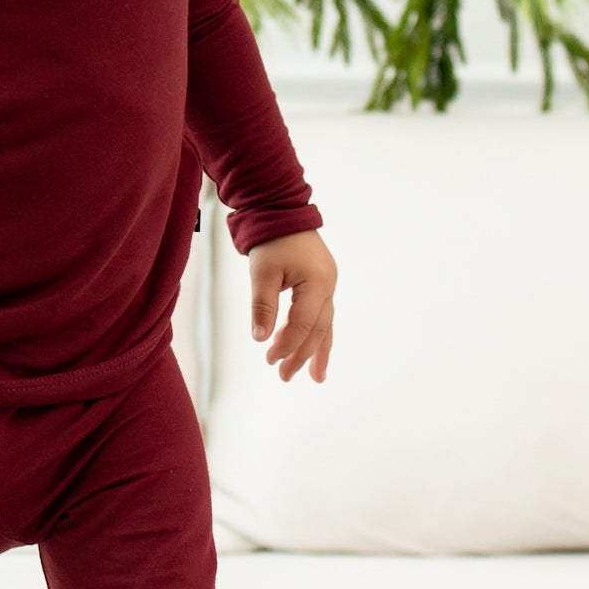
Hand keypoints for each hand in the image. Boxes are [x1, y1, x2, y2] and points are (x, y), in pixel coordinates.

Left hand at [248, 229, 335, 382]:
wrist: (282, 211)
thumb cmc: (271, 240)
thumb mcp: (262, 273)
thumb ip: (263, 306)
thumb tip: (260, 339)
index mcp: (317, 282)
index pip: (303, 324)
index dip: (287, 345)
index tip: (269, 360)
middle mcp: (328, 285)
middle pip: (318, 329)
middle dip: (303, 355)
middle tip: (285, 376)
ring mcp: (327, 284)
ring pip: (324, 324)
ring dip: (317, 350)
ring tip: (315, 377)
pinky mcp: (321, 283)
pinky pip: (321, 314)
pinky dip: (315, 333)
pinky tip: (311, 351)